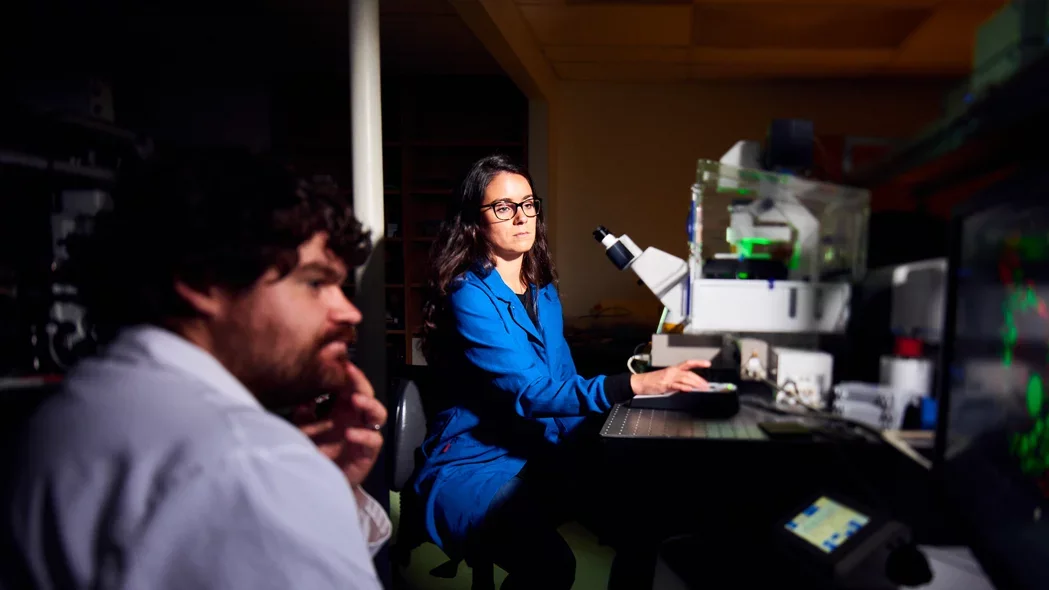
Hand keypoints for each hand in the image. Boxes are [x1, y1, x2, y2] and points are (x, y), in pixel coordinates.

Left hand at [294, 363, 387, 485]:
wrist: (320, 485)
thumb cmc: (315, 453)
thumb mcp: (303, 429)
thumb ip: (304, 413)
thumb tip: (304, 398)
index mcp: (343, 409)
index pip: (350, 385)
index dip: (348, 373)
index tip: (340, 360)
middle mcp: (356, 418)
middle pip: (366, 394)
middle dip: (359, 381)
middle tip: (349, 372)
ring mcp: (365, 434)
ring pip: (378, 413)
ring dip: (369, 404)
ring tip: (356, 400)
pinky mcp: (368, 453)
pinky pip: (374, 440)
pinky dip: (364, 435)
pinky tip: (350, 434)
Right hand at [629, 359, 710, 395]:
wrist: (640, 382)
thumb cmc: (652, 380)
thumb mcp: (667, 378)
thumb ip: (678, 381)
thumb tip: (689, 385)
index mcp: (673, 369)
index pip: (688, 363)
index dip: (698, 362)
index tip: (708, 363)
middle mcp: (672, 371)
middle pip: (689, 373)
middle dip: (699, 379)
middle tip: (707, 385)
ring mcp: (668, 378)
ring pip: (685, 378)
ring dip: (695, 383)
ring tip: (702, 388)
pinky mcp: (665, 385)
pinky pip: (676, 385)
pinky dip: (683, 387)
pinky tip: (689, 389)